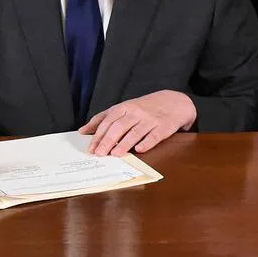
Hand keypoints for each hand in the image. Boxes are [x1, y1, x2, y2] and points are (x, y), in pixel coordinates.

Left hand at [79, 90, 196, 156]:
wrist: (174, 102)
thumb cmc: (144, 108)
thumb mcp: (124, 108)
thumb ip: (104, 118)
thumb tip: (83, 131)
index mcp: (125, 107)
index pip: (108, 121)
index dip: (99, 135)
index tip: (91, 148)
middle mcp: (136, 112)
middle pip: (119, 127)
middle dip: (108, 141)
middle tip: (100, 154)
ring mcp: (150, 120)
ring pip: (135, 132)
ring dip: (124, 144)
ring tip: (115, 154)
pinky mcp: (163, 127)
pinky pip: (154, 136)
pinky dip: (146, 143)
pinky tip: (139, 150)